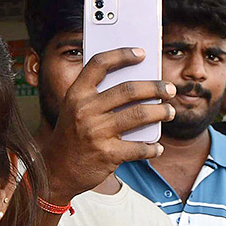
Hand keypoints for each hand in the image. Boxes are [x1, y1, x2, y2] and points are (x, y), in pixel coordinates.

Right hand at [41, 48, 176, 204]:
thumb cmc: (71, 137)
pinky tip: (157, 146)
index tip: (142, 53)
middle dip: (155, 87)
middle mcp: (85, 110)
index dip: (122, 55)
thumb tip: (138, 85)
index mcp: (76, 95)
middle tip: (169, 89)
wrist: (56, 171)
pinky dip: (152, 147)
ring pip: (139, 115)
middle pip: (128, 89)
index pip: (99, 64)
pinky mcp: (107, 155)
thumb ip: (97, 96)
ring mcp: (96, 133)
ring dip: (161, 112)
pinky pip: (139, 148)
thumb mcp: (74, 110)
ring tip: (169, 112)